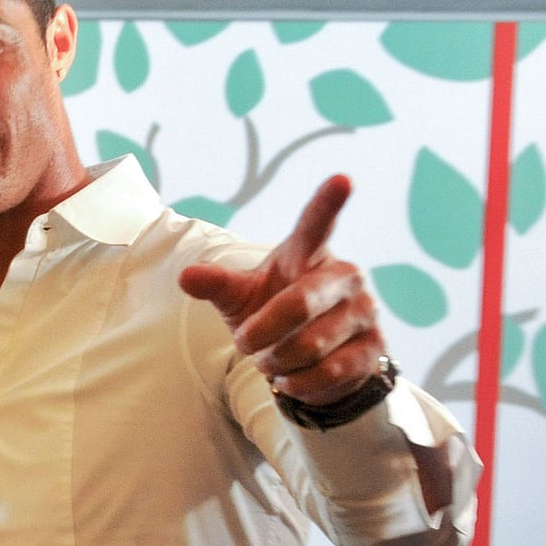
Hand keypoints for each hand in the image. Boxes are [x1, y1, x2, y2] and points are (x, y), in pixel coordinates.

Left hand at [179, 175, 383, 405]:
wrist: (309, 360)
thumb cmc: (269, 313)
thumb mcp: (238, 297)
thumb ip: (216, 284)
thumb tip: (184, 277)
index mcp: (309, 252)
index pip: (317, 225)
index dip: (329, 203)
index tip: (343, 178)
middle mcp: (345, 275)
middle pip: (299, 303)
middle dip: (261, 331)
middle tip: (243, 342)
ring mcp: (365, 310)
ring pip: (311, 344)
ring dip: (276, 361)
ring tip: (269, 361)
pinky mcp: (375, 348)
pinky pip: (330, 372)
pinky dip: (298, 383)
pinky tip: (291, 379)